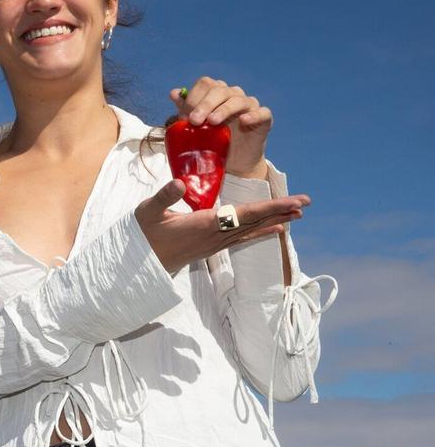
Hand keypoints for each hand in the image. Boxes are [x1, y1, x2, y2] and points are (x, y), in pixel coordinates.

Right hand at [135, 179, 307, 273]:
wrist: (139, 264)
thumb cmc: (142, 234)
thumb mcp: (147, 211)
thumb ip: (164, 197)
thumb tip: (180, 182)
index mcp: (205, 224)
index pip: (244, 214)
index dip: (270, 206)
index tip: (292, 202)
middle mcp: (216, 236)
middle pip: (254, 221)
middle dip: (280, 210)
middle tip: (307, 202)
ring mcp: (215, 243)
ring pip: (251, 229)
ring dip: (275, 219)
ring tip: (298, 213)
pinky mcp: (212, 246)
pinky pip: (243, 238)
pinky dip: (261, 231)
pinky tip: (277, 228)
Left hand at [170, 77, 272, 177]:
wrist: (233, 162)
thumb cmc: (213, 141)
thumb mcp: (196, 127)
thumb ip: (186, 109)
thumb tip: (174, 92)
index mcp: (216, 93)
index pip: (206, 84)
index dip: (194, 97)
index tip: (184, 116)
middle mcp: (233, 95)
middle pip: (220, 90)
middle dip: (205, 104)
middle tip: (194, 120)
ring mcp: (250, 106)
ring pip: (238, 100)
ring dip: (224, 109)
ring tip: (213, 122)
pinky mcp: (264, 119)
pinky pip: (262, 112)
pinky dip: (254, 115)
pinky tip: (243, 121)